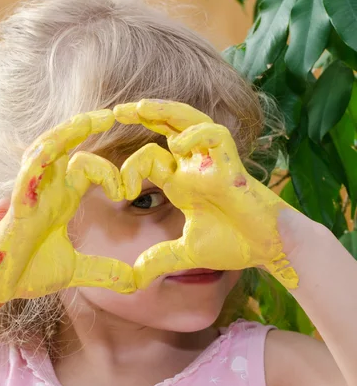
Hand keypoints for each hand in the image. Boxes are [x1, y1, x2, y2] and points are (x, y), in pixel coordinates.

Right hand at [0, 110, 135, 338]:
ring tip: (94, 118)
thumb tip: (136, 281)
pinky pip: (27, 175)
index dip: (110, 171)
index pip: (86, 167)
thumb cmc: (26, 273)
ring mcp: (30, 194)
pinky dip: (41, 159)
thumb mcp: (75, 270)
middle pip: (65, 146)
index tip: (127, 191)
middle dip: (86, 127)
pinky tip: (57, 147)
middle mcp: (46, 190)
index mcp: (61, 199)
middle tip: (113, 113)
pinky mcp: (17, 207)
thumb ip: (104, 271)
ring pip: (46, 150)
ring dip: (68, 133)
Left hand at [114, 99, 298, 289]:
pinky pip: (216, 138)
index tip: (119, 190)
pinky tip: (179, 144)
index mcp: (181, 182)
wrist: (269, 250)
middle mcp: (194, 167)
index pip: (150, 158)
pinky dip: (198, 136)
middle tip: (116, 110)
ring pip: (190, 122)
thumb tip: (134, 277)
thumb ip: (160, 259)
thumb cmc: (234, 244)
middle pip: (168, 127)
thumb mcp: (187, 253)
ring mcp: (213, 163)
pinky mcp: (232, 167)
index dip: (130, 168)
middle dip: (145, 115)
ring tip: (140, 107)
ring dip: (166, 112)